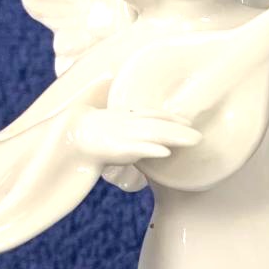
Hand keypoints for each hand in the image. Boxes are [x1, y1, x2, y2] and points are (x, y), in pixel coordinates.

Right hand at [75, 107, 201, 165]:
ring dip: (175, 137)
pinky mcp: (117, 149)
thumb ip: (126, 132)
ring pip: (154, 135)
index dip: (171, 117)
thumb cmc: (91, 135)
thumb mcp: (112, 129)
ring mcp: (124, 135)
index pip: (153, 115)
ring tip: (194, 140)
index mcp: (126, 118)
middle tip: (200, 135)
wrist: (69, 136)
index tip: (188, 121)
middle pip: (159, 125)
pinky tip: (166, 153)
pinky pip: (137, 149)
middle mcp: (128, 124)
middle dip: (180, 130)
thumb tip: (139, 140)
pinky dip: (151, 150)